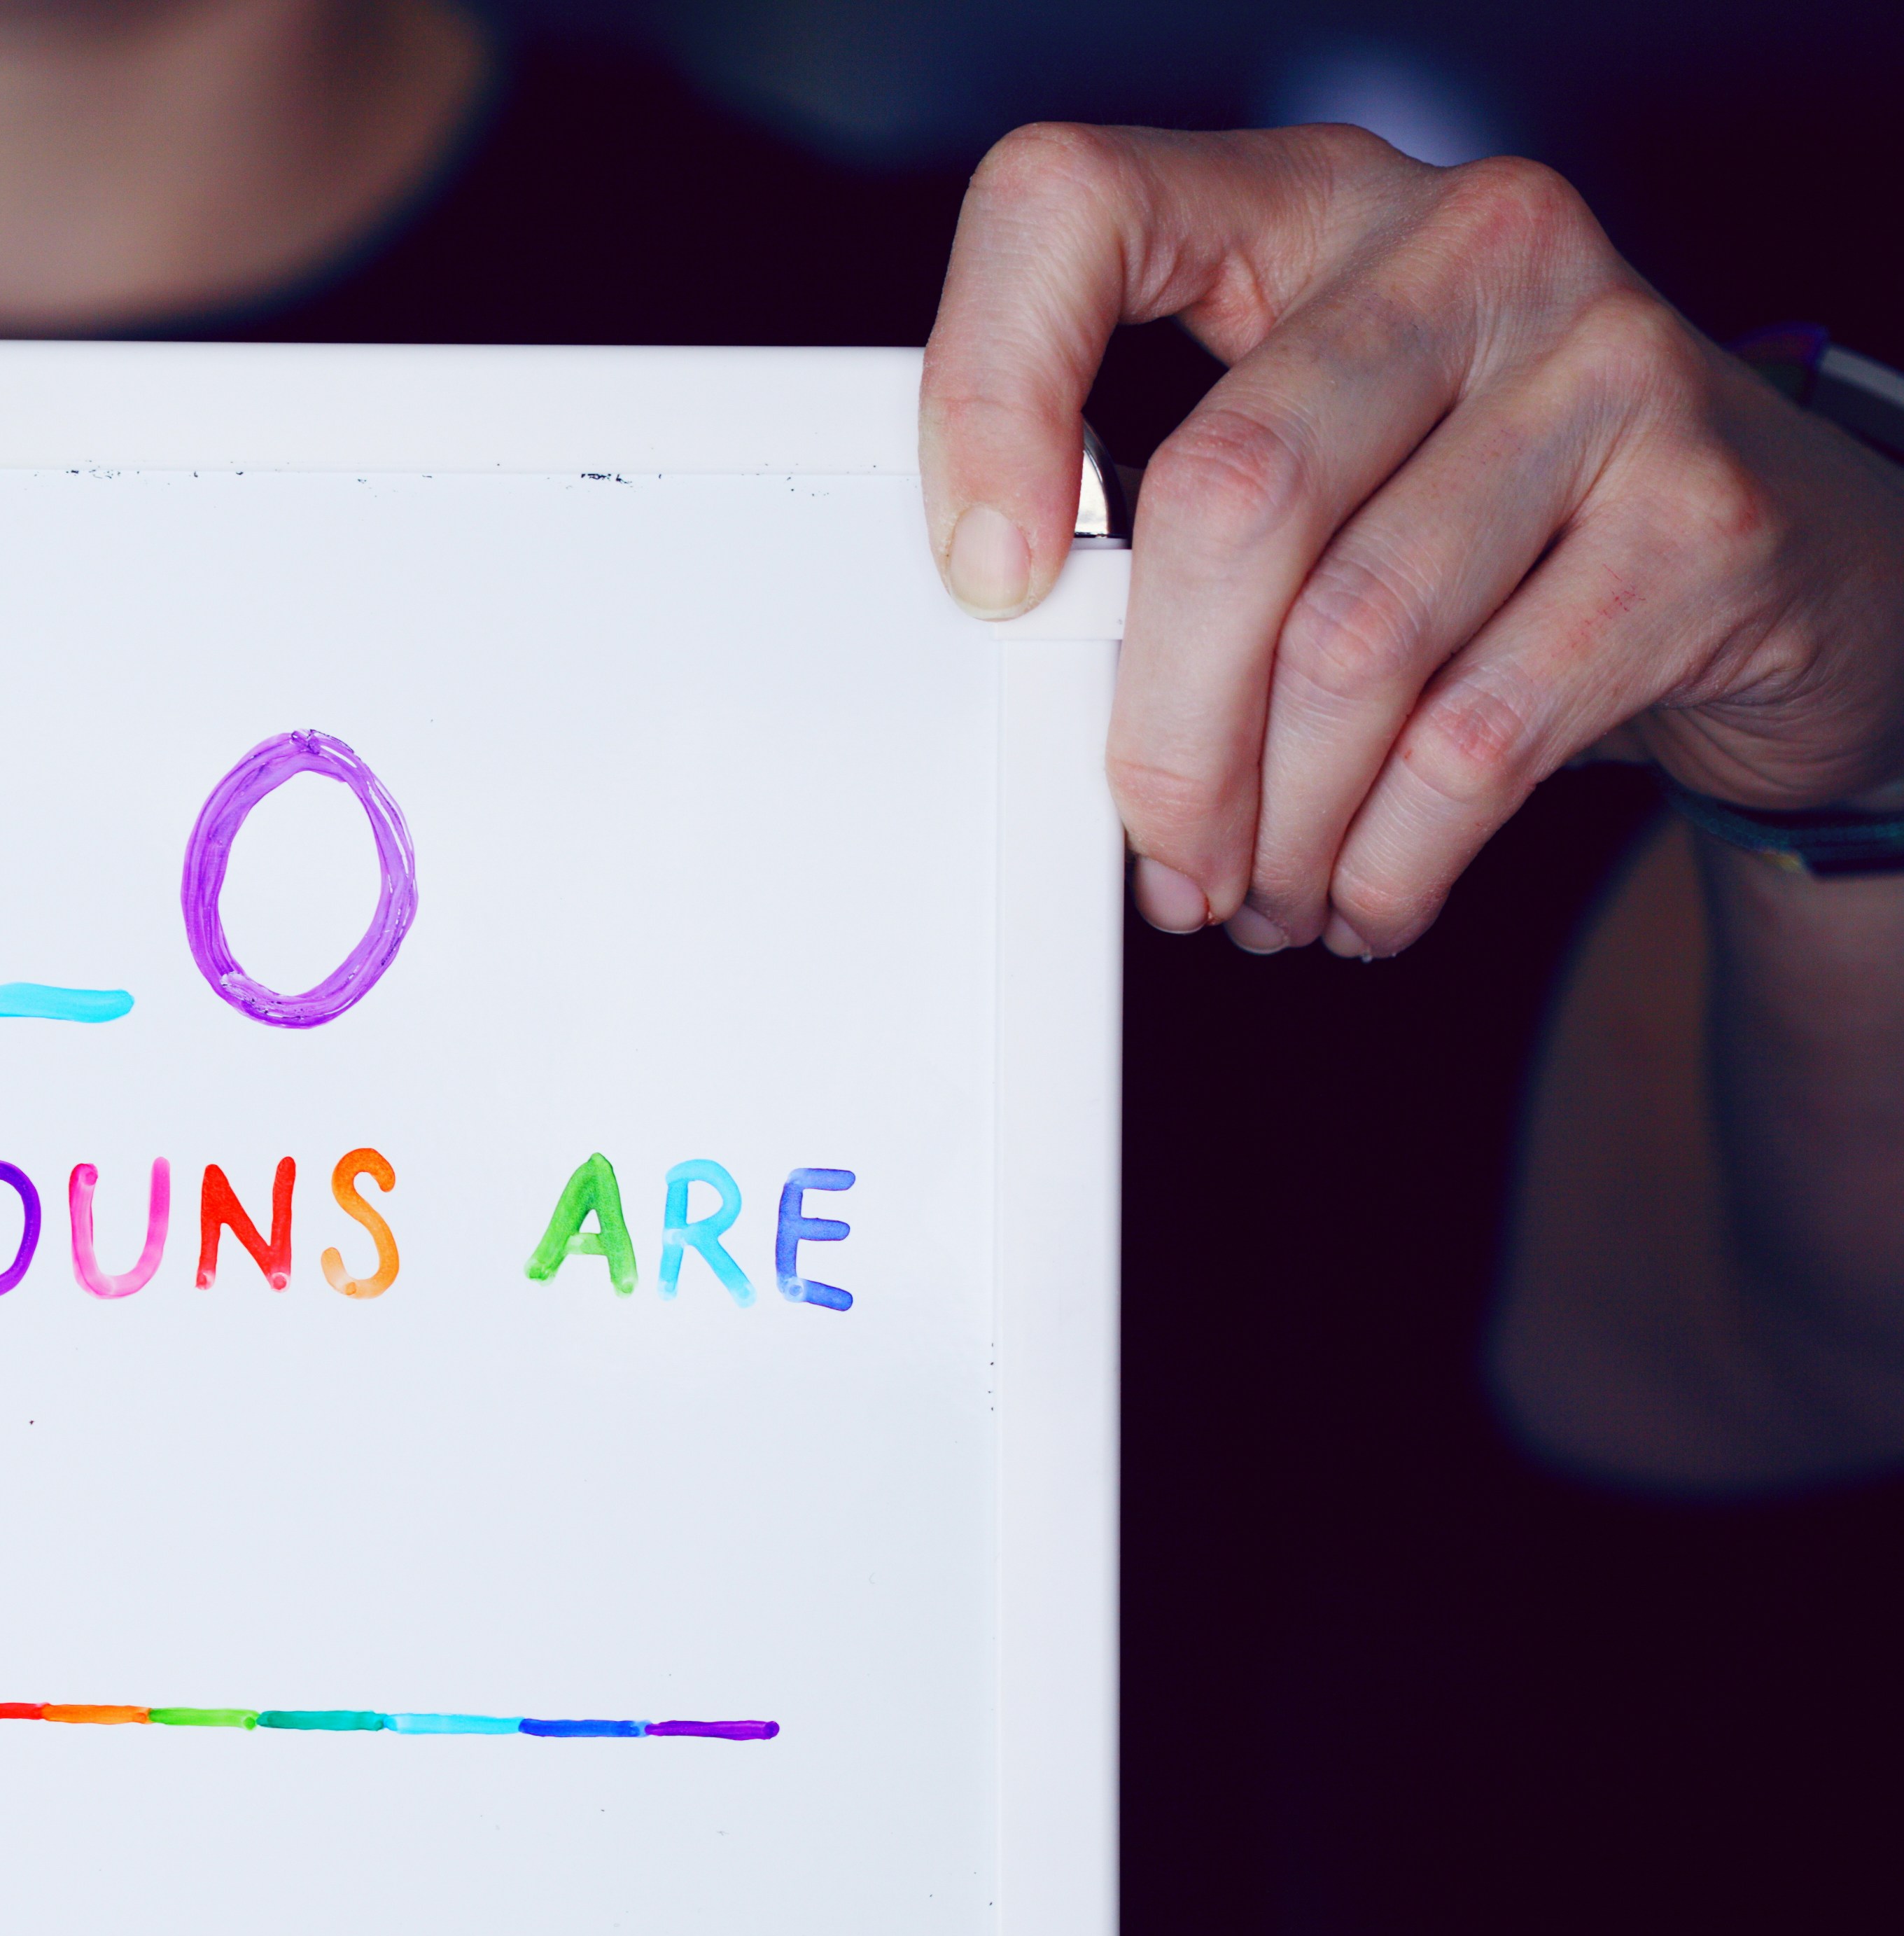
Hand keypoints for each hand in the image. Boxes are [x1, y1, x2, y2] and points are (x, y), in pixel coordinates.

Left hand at [919, 123, 1903, 954]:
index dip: (989, 388)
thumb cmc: (1497, 521)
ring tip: (1259, 893)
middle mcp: (1468, 249)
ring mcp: (1606, 367)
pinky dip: (1388, 857)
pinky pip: (1476, 738)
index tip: (986, 573)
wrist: (1782, 568)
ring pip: (1349, 644)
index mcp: (1316, 206)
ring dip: (1278, 825)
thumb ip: (1174, 521)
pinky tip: (1364, 896)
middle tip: (1160, 850)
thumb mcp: (1324, 462)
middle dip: (1166, 730)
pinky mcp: (1701, 516)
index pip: (1078, 208)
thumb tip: (1032, 687)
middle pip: (1230, 495)